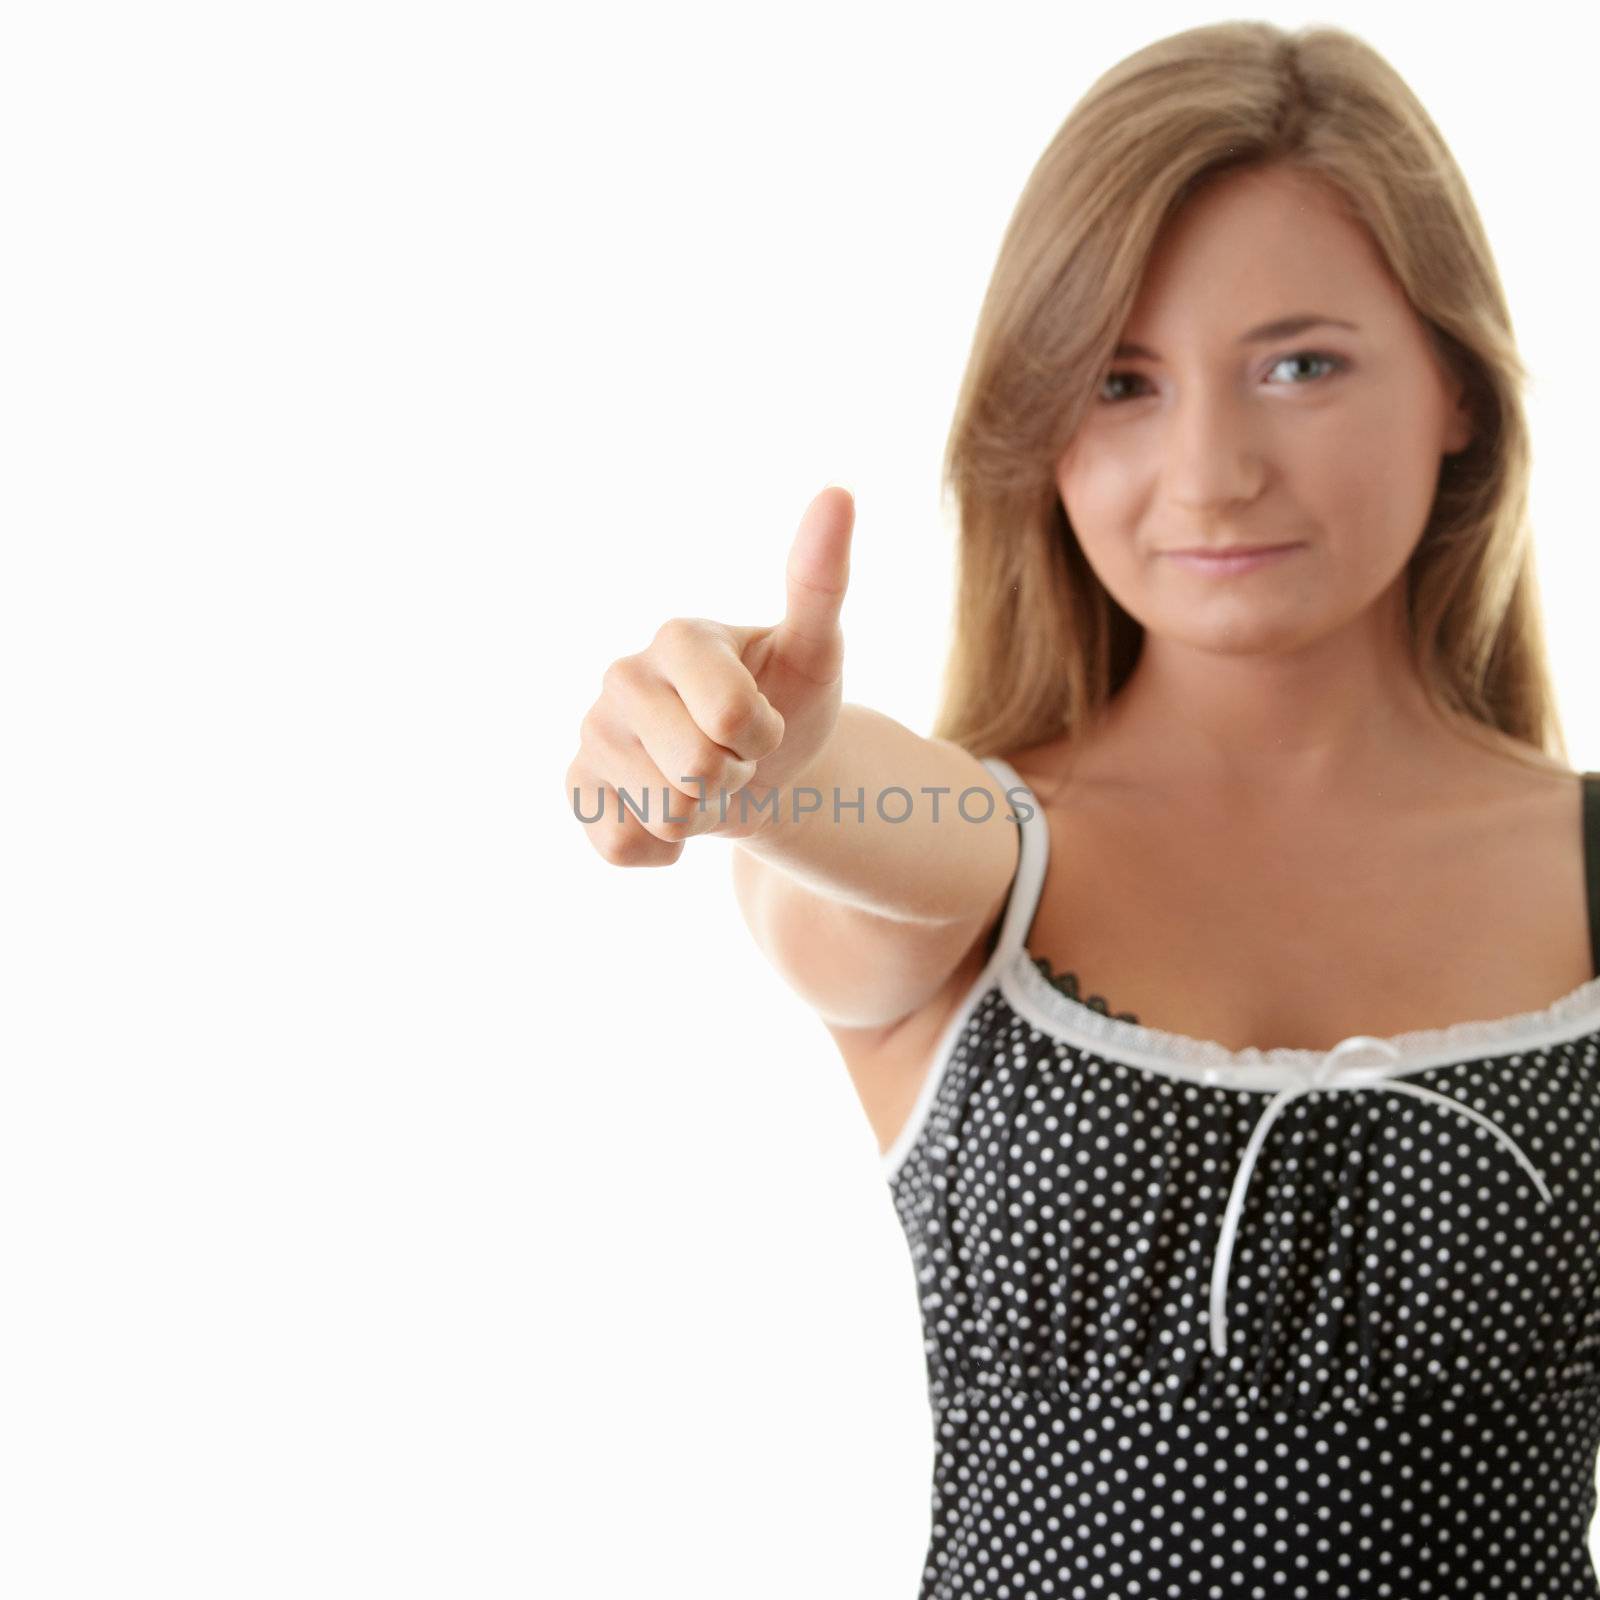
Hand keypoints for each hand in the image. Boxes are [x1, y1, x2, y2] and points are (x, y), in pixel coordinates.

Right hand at [568, 485, 853, 864]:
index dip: (761, 737)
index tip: (762, 720)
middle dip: (731, 780)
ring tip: (702, 780)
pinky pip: (622, 847)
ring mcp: (593, 733)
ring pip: (664, 816)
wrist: (758, 770)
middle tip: (732, 756)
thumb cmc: (789, 699)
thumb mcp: (816, 648)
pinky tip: (667, 811)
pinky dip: (662, 849)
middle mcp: (623, 676)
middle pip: (694, 772)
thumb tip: (839, 490)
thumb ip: (822, 579)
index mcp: (679, 636)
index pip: (730, 719)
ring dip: (701, 816)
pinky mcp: (577, 787)